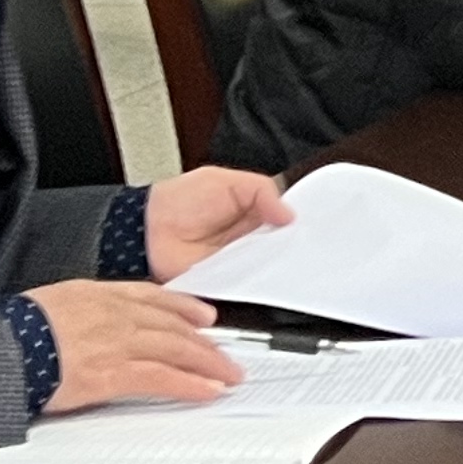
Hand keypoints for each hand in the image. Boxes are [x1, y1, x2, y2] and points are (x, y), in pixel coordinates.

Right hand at [26, 280, 241, 413]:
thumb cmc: (14, 330)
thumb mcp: (53, 303)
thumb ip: (82, 310)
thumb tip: (92, 324)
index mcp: (98, 294)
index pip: (153, 298)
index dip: (184, 307)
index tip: (204, 315)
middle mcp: (115, 314)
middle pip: (172, 326)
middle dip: (205, 342)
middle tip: (226, 354)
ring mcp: (117, 343)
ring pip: (176, 349)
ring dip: (208, 364)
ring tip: (228, 375)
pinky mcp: (112, 373)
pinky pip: (161, 378)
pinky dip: (189, 385)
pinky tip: (206, 391)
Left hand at [143, 164, 292, 281]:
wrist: (148, 230)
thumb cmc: (179, 201)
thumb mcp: (224, 181)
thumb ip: (261, 190)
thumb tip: (290, 215)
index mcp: (252, 209)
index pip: (285, 217)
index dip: (299, 220)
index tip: (314, 223)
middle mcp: (249, 236)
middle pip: (283, 243)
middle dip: (294, 243)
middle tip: (304, 242)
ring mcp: (239, 259)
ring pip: (270, 263)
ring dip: (278, 261)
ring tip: (287, 257)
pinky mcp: (227, 280)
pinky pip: (249, 282)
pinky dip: (258, 280)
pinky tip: (266, 274)